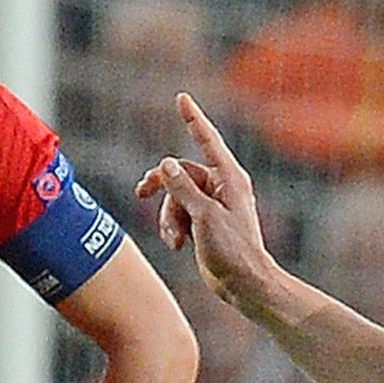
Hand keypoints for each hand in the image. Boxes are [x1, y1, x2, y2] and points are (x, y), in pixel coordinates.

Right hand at [134, 94, 275, 309]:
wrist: (243, 284)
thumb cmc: (232, 250)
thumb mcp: (203, 216)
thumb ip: (182, 187)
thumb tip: (166, 163)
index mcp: (229, 178)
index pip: (207, 141)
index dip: (192, 119)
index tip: (181, 98)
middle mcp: (221, 187)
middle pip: (179, 174)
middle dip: (162, 189)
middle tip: (140, 192)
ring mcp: (210, 205)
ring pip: (174, 197)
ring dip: (167, 217)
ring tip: (173, 240)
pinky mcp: (202, 223)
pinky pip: (177, 214)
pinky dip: (172, 227)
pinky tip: (177, 246)